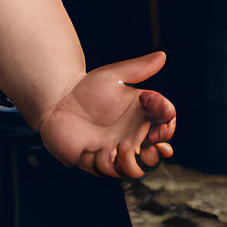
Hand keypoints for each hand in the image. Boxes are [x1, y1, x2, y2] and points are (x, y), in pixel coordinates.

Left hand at [37, 51, 176, 178]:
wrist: (58, 101)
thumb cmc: (88, 88)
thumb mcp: (113, 75)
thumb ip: (138, 68)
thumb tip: (163, 55)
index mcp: (141, 117)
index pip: (165, 125)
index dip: (168, 128)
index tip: (162, 122)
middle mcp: (132, 137)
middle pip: (155, 155)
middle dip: (157, 156)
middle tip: (152, 149)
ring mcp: (115, 152)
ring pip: (133, 169)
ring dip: (129, 163)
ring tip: (115, 148)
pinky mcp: (96, 161)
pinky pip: (106, 170)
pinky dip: (104, 163)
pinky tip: (94, 151)